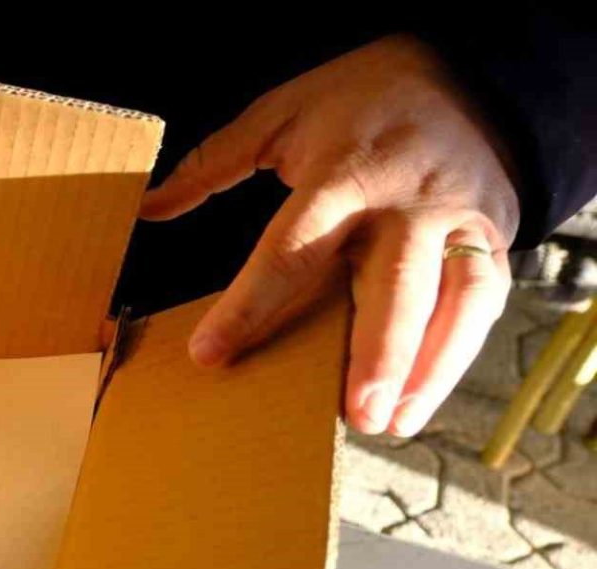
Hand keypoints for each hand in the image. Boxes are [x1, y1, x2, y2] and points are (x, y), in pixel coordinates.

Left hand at [141, 36, 519, 435]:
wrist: (464, 72)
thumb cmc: (357, 101)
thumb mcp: (280, 115)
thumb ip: (213, 163)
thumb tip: (147, 206)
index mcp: (343, 173)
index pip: (290, 251)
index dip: (248, 307)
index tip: (210, 355)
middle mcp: (406, 202)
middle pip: (391, 285)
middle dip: (377, 353)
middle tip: (355, 413)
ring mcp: (456, 221)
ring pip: (450, 299)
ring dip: (425, 368)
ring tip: (390, 425)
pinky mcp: (491, 237)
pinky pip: (481, 300)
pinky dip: (457, 354)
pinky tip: (423, 400)